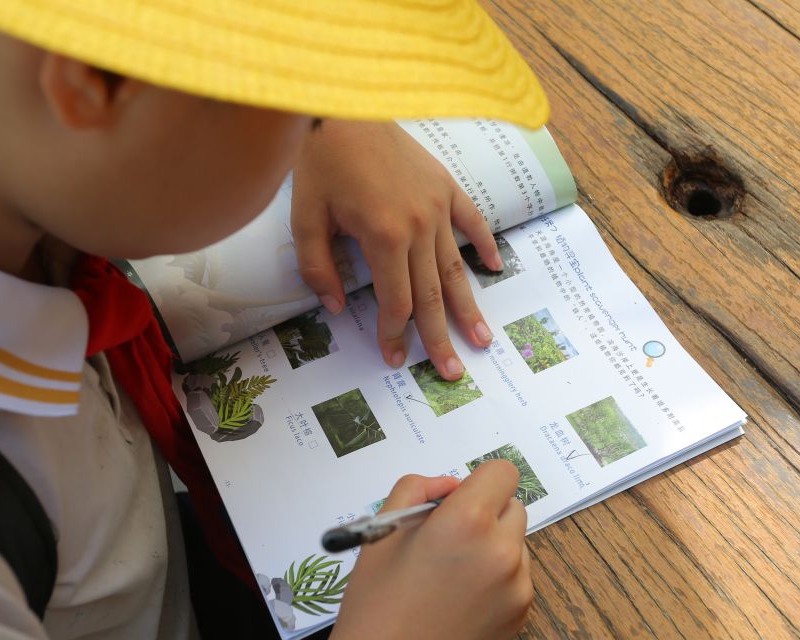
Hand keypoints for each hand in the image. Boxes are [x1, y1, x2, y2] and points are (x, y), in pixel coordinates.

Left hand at [291, 120, 502, 379]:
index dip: (395, 334)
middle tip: (452, 373)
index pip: (396, 301)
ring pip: (455, 268)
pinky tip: (495, 270)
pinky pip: (471, 223)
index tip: (394, 359)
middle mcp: (419, 226)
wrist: (341, 106)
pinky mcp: (445, 187)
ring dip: (468, 307)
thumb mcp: (305, 219)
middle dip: (440, 338)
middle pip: (432, 295)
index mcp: (384, 237)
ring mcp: (437, 206)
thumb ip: (319, 268)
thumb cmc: (320, 163)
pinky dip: (484, 246)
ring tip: (482, 338)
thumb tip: (337, 308)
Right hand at [297, 462, 532, 639]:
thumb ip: (420, 487)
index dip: (479, 481)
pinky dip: (497, 577)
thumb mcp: (384, 525)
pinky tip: (462, 596)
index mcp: (466, 521)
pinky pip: (518, 576)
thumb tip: (451, 485)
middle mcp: (500, 550)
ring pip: (517, 542)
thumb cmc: (377, 597)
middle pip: (512, 506)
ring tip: (452, 572)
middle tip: (449, 537)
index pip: (503, 473)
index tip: (461, 498)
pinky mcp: (521, 612)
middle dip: (486, 512)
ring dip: (493, 544)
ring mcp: (516, 585)